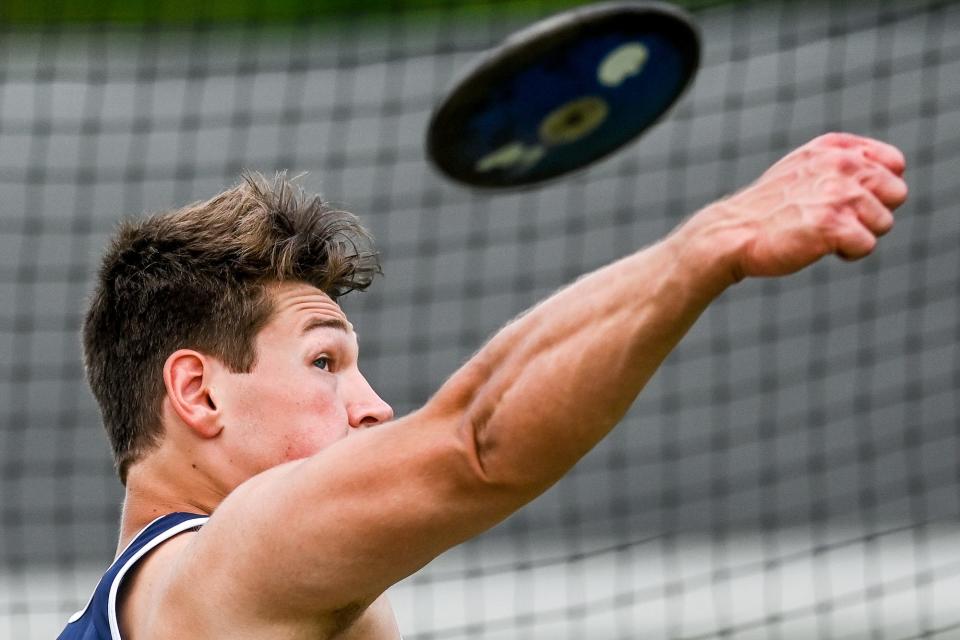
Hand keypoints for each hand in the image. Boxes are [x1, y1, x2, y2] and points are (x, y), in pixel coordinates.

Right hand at [689, 132, 907, 281]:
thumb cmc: (767, 207)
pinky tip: (819, 247)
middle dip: (872, 212)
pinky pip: (867, 246)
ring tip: (821, 233)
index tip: (850, 200)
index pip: (894, 163)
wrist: (732, 233)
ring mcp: (838, 195)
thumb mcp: (803, 166)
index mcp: (834, 148)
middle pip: (896, 194)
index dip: (878, 188)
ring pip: (884, 223)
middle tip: (835, 219)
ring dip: (858, 235)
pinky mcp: (833, 225)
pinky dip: (848, 254)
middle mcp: (840, 165)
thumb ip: (842, 161)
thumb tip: (891, 168)